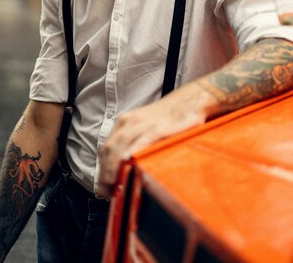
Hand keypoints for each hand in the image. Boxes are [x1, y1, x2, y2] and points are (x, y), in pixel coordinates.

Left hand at [97, 82, 210, 197]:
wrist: (190, 100)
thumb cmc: (168, 118)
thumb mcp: (145, 127)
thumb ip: (133, 144)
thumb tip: (124, 171)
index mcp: (125, 122)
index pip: (105, 149)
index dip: (102, 170)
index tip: (104, 187)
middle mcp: (130, 121)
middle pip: (109, 150)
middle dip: (105, 174)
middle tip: (108, 193)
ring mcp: (144, 123)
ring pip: (121, 146)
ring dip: (114, 169)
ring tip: (116, 187)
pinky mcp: (160, 127)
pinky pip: (142, 141)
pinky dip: (133, 154)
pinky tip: (129, 165)